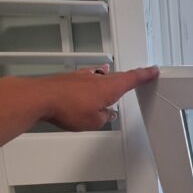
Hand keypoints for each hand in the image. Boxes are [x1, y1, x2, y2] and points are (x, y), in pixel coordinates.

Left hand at [38, 65, 158, 130]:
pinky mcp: (68, 79)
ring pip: (100, 77)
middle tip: (136, 77)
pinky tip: (85, 92)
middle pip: (117, 76)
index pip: (132, 78)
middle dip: (127, 78)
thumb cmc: (66, 106)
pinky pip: (85, 81)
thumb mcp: (93, 121)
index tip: (153, 70)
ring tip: (108, 87)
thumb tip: (106, 114)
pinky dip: (89, 86)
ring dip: (106, 82)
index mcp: (109, 87)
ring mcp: (82, 76)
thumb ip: (103, 117)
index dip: (144, 74)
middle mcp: (97, 78)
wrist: (40, 97)